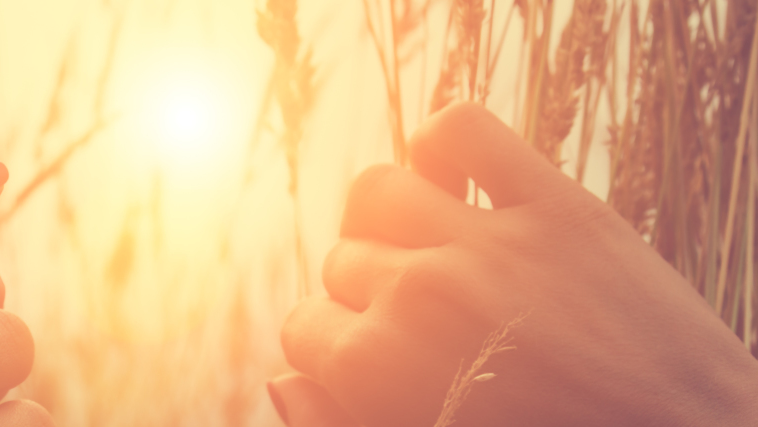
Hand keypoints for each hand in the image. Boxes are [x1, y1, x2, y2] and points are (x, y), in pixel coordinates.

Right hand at [275, 103, 757, 426]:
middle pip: (341, 262)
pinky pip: (465, 131)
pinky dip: (442, 143)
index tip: (370, 356)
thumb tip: (281, 379)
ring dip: (383, 219)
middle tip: (421, 322)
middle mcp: (419, 293)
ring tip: (421, 244)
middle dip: (365, 294)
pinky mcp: (556, 206)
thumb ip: (338, 425)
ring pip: (375, 189)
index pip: (303, 327)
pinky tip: (452, 180)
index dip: (332, 345)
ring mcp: (488, 242)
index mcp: (378, 369)